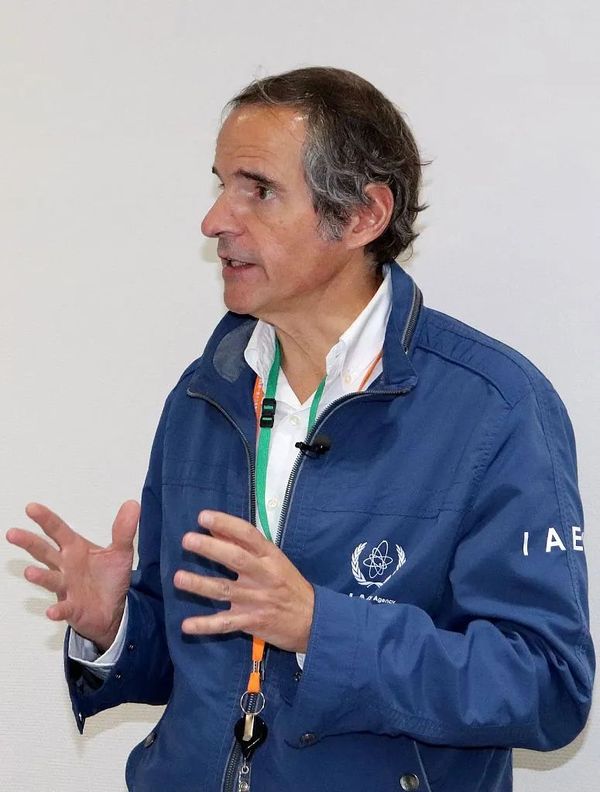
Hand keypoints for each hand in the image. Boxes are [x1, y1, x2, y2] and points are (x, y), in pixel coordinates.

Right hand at [6, 501, 138, 650]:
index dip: (45, 519)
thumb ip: (124, 529)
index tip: (31, 508)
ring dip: (40, 576)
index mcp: (75, 549)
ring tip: (29, 573)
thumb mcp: (120, 551)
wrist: (113, 610)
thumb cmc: (109, 578)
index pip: (58, 530)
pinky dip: (57, 609)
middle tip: (13, 533)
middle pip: (44, 551)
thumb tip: (132, 504)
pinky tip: (52, 611)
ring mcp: (66, 587)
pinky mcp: (72, 608)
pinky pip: (63, 608)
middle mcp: (66, 566)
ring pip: (50, 579)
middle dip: (29, 543)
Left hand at [174, 510, 314, 652]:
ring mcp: (256, 599)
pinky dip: (205, 626)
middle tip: (187, 539)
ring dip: (199, 584)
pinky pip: (225, 624)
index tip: (204, 517)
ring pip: (224, 589)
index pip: (247, 535)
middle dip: (210, 548)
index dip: (226, 524)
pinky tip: (186, 625)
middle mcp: (263, 575)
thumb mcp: (273, 561)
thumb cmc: (289, 585)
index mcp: (270, 557)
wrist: (313, 620)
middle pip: (235, 558)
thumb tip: (215, 530)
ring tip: (178, 577)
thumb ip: (244, 546)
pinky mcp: (251, 622)